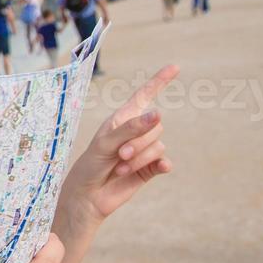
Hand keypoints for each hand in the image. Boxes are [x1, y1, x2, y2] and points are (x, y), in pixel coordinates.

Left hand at [57, 64, 177, 230]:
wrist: (88, 195)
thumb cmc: (91, 164)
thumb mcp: (106, 143)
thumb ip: (132, 128)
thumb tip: (158, 114)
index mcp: (123, 119)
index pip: (144, 96)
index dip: (159, 81)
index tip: (175, 67)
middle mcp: (136, 131)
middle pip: (156, 126)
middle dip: (138, 141)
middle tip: (119, 155)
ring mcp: (144, 150)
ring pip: (159, 145)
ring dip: (140, 157)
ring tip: (120, 167)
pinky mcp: (149, 168)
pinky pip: (164, 162)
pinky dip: (160, 165)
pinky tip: (159, 169)